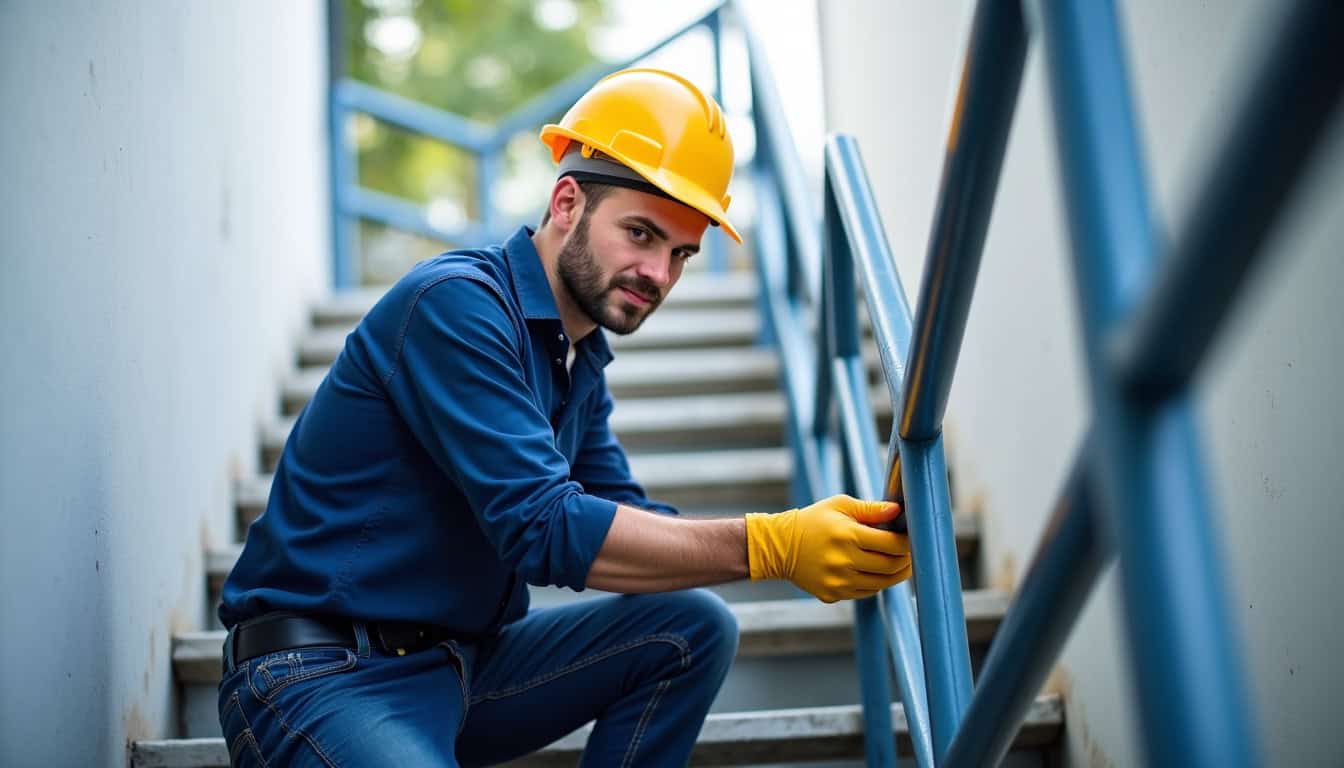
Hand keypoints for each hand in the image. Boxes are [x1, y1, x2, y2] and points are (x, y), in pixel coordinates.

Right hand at [744, 495, 911, 602]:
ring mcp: (838, 582)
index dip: (907, 542)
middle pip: (890, 567)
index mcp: (848, 536)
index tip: (910, 537)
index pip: (892, 544)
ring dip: (894, 574)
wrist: (780, 546)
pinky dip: (875, 582)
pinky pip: (865, 592)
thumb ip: (871, 509)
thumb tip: (897, 511)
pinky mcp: (832, 595)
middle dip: (905, 560)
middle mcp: (843, 561)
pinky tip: (873, 571)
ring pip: (881, 583)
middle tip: (908, 552)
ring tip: (898, 563)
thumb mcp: (840, 506)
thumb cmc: (814, 521)